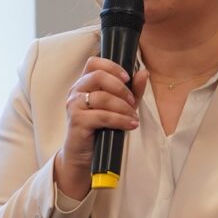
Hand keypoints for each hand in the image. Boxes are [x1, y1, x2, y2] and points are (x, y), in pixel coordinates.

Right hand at [53, 57, 147, 198]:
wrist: (85, 154)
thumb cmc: (101, 128)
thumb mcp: (121, 106)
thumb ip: (132, 90)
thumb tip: (143, 73)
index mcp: (85, 83)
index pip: (94, 62)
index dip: (112, 66)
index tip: (127, 77)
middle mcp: (76, 90)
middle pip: (98, 76)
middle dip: (120, 88)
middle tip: (132, 102)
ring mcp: (74, 105)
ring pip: (102, 97)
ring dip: (123, 107)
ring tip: (133, 118)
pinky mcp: (77, 121)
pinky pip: (102, 116)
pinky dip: (119, 120)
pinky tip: (130, 125)